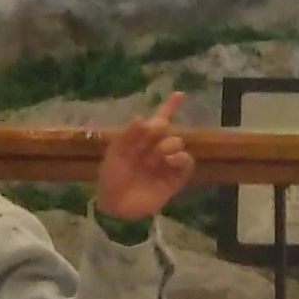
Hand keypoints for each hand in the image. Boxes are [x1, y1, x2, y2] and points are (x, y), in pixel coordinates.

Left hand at [91, 91, 196, 224]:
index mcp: (142, 140)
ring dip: (166, 145)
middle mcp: (156, 148)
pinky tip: (169, 161)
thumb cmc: (112, 177)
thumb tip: (143, 117)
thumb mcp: (116, 153)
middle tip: (149, 134)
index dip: (169, 106)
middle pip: (167, 129)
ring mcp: (166, 163)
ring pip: (177, 142)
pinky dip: (180, 158)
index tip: (180, 94)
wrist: (116, 204)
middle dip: (158, 129)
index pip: (158, 120)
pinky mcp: (175, 178)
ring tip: (154, 158)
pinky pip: (186, 162)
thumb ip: (129, 135)